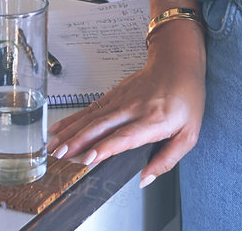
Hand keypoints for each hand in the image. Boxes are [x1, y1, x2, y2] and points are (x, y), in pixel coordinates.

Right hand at [46, 23, 205, 188]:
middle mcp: (133, 109)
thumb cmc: (186, 99)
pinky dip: (72, 119)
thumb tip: (145, 178)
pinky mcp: (114, 94)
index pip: (124, 136)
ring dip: (69, 132)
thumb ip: (167, 160)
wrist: (178, 64)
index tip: (88, 159)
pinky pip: (90, 108)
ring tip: (53, 147)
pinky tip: (59, 128)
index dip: (105, 148)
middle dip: (78, 142)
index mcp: (153, 121)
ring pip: (90, 117)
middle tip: (61, 156)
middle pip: (101, 126)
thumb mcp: (188, 135)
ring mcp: (121, 100)